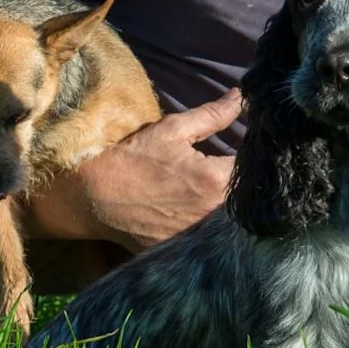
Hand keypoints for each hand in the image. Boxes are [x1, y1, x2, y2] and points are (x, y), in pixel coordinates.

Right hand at [34, 90, 241, 250]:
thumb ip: (213, 115)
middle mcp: (212, 212)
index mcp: (215, 180)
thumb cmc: (132, 159)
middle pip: (248, 198)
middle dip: (249, 184)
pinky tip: (200, 214)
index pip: (255, 167)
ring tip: (222, 193)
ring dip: (233, 208)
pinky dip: (211, 228)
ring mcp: (199, 235)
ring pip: (233, 221)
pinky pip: (210, 238)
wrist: (92, 197)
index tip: (253, 149)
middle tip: (239, 171)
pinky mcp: (185, 250)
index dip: (256, 157)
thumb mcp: (172, 130)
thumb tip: (241, 98)